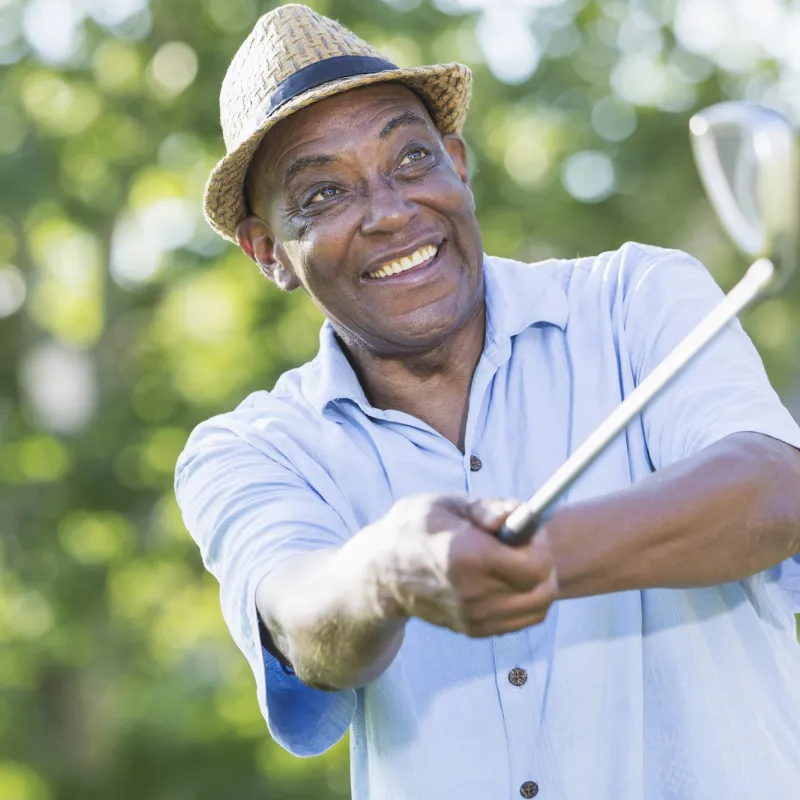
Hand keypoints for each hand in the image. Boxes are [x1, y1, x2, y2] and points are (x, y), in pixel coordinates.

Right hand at [367, 493, 558, 637]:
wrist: (379, 575)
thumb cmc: (411, 530)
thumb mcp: (445, 504)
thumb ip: (489, 508)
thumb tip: (522, 513)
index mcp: (466, 556)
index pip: (535, 565)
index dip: (541, 545)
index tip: (527, 530)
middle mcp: (473, 593)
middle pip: (543, 591)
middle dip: (545, 565)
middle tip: (526, 546)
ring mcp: (473, 616)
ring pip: (537, 610)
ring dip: (538, 584)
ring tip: (515, 562)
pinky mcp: (472, 629)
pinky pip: (520, 620)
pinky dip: (524, 600)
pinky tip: (504, 578)